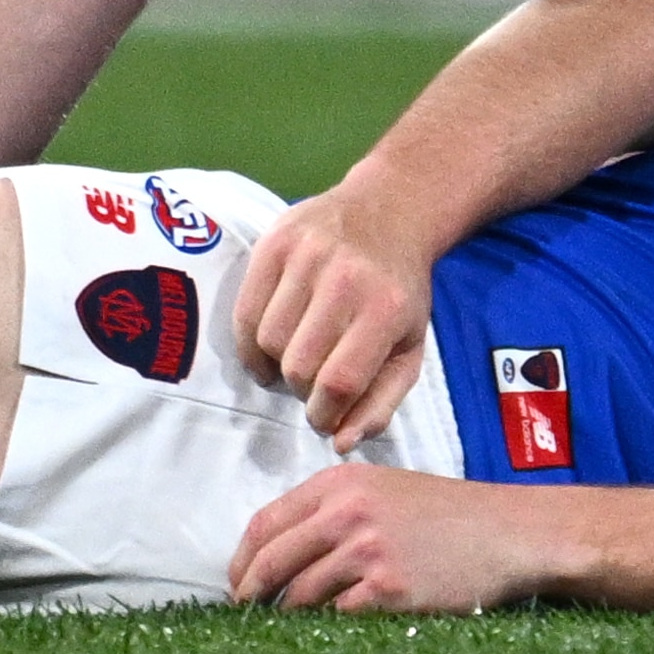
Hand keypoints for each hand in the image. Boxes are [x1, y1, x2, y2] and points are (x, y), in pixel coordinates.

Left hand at [232, 462, 544, 612]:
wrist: (510, 532)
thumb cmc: (449, 515)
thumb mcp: (386, 490)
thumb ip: (332, 510)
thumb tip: (275, 555)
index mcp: (341, 482)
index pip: (264, 523)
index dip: (242, 561)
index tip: (240, 585)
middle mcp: (347, 512)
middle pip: (271, 563)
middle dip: (253, 595)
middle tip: (251, 615)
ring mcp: (367, 551)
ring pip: (300, 596)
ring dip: (293, 616)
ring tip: (298, 626)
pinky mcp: (388, 590)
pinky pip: (337, 618)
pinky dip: (333, 626)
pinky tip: (343, 628)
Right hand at [236, 180, 442, 449]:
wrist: (392, 210)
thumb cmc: (400, 290)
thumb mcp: (409, 348)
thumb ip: (381, 403)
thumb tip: (341, 443)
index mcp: (385, 309)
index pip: (339, 382)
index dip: (324, 414)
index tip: (324, 415)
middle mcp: (346, 279)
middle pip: (299, 365)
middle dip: (302, 388)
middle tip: (312, 379)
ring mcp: (308, 256)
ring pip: (268, 341)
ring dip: (276, 364)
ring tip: (295, 356)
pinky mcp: (275, 242)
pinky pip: (244, 312)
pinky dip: (250, 342)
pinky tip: (269, 346)